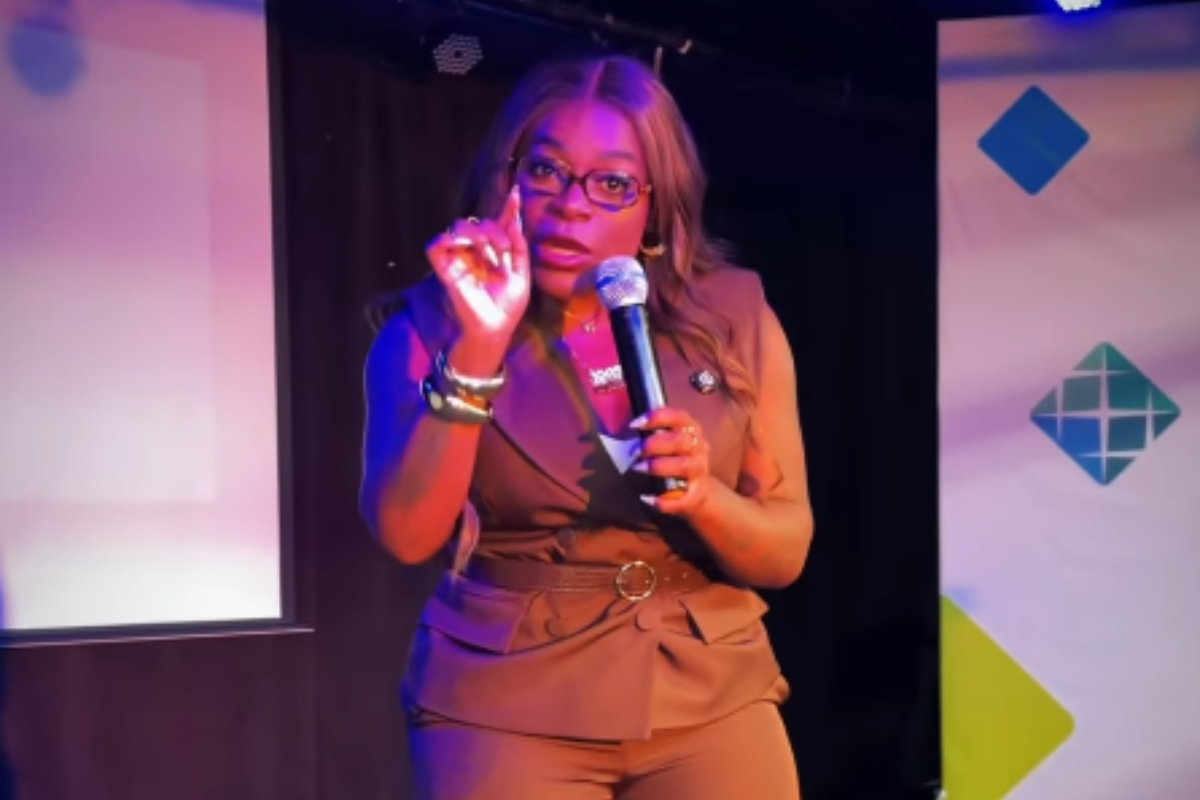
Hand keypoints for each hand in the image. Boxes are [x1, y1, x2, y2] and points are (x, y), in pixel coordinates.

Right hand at [426, 186, 530, 346]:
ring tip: (487, 255)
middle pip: (481, 222)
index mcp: (496, 251)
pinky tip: (460, 247)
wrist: (495, 328)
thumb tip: (515, 218)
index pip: (500, 222)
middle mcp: (477, 251)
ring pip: (458, 227)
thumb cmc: (508, 306)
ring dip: (476, 235)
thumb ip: (519, 246)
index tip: (515, 193)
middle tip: (503, 253)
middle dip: (495, 232)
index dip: (508, 207)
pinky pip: (434, 245)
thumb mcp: (522, 274)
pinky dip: (444, 240)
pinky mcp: (446, 269)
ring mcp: (461, 259)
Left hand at [631, 407, 712, 517]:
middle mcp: (699, 448)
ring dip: (658, 466)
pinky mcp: (698, 494)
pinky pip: (683, 499)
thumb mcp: (670, 442)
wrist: (698, 491)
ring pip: (684, 465)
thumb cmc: (676, 459)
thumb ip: (654, 433)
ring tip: (638, 468)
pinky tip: (646, 499)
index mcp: (691, 430)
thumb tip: (624, 431)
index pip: (679, 416)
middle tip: (634, 451)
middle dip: (653, 444)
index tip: (634, 424)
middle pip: (680, 440)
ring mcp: (700, 471)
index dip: (657, 417)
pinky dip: (664, 501)